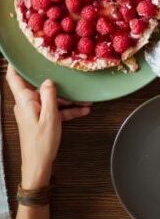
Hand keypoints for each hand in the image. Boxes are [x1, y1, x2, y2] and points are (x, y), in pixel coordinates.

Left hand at [6, 66, 89, 188]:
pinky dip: (67, 109)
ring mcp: (35, 111)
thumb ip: (50, 95)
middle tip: (70, 73)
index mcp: (25, 101)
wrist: (38, 166)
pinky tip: (84, 110)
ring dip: (67, 98)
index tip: (21, 53)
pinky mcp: (42, 119)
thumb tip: (48, 80)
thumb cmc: (42, 142)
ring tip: (86, 98)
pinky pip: (55, 109)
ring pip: (51, 98)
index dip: (15, 65)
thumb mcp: (50, 116)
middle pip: (40, 86)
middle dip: (57, 82)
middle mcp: (27, 104)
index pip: (14, 78)